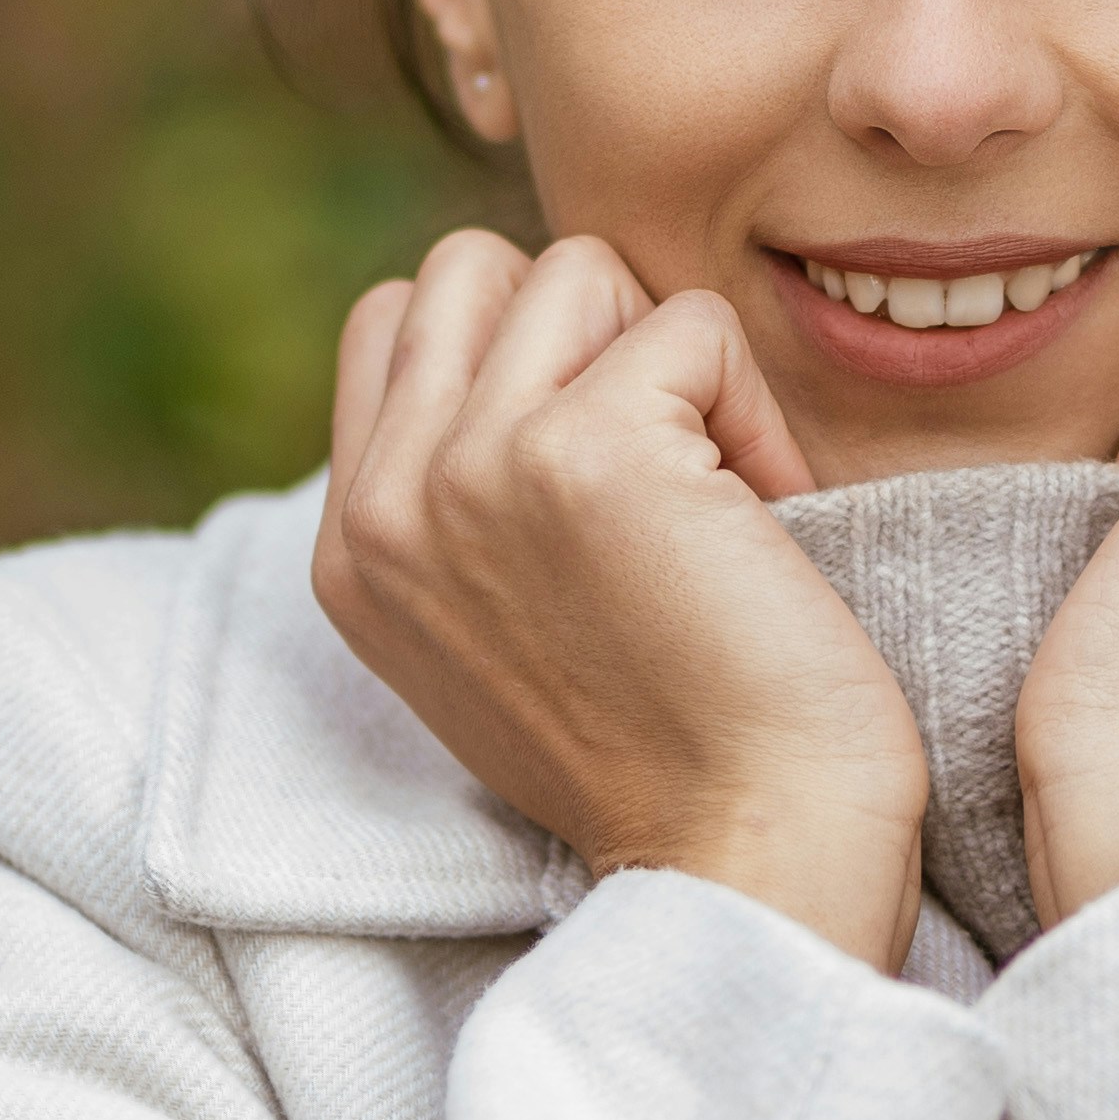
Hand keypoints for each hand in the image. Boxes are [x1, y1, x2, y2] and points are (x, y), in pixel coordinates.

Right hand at [313, 231, 930, 966]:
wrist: (750, 850)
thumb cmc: (669, 751)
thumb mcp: (498, 628)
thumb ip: (461, 500)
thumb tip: (512, 354)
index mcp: (352, 548)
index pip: (394, 321)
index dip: (520, 353)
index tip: (601, 473)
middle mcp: (385, 504)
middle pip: (474, 268)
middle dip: (589, 332)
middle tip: (663, 460)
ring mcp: (469, 469)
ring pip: (580, 269)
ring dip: (674, 361)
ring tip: (716, 489)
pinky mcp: (582, 449)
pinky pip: (692, 323)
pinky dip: (754, 406)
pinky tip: (767, 517)